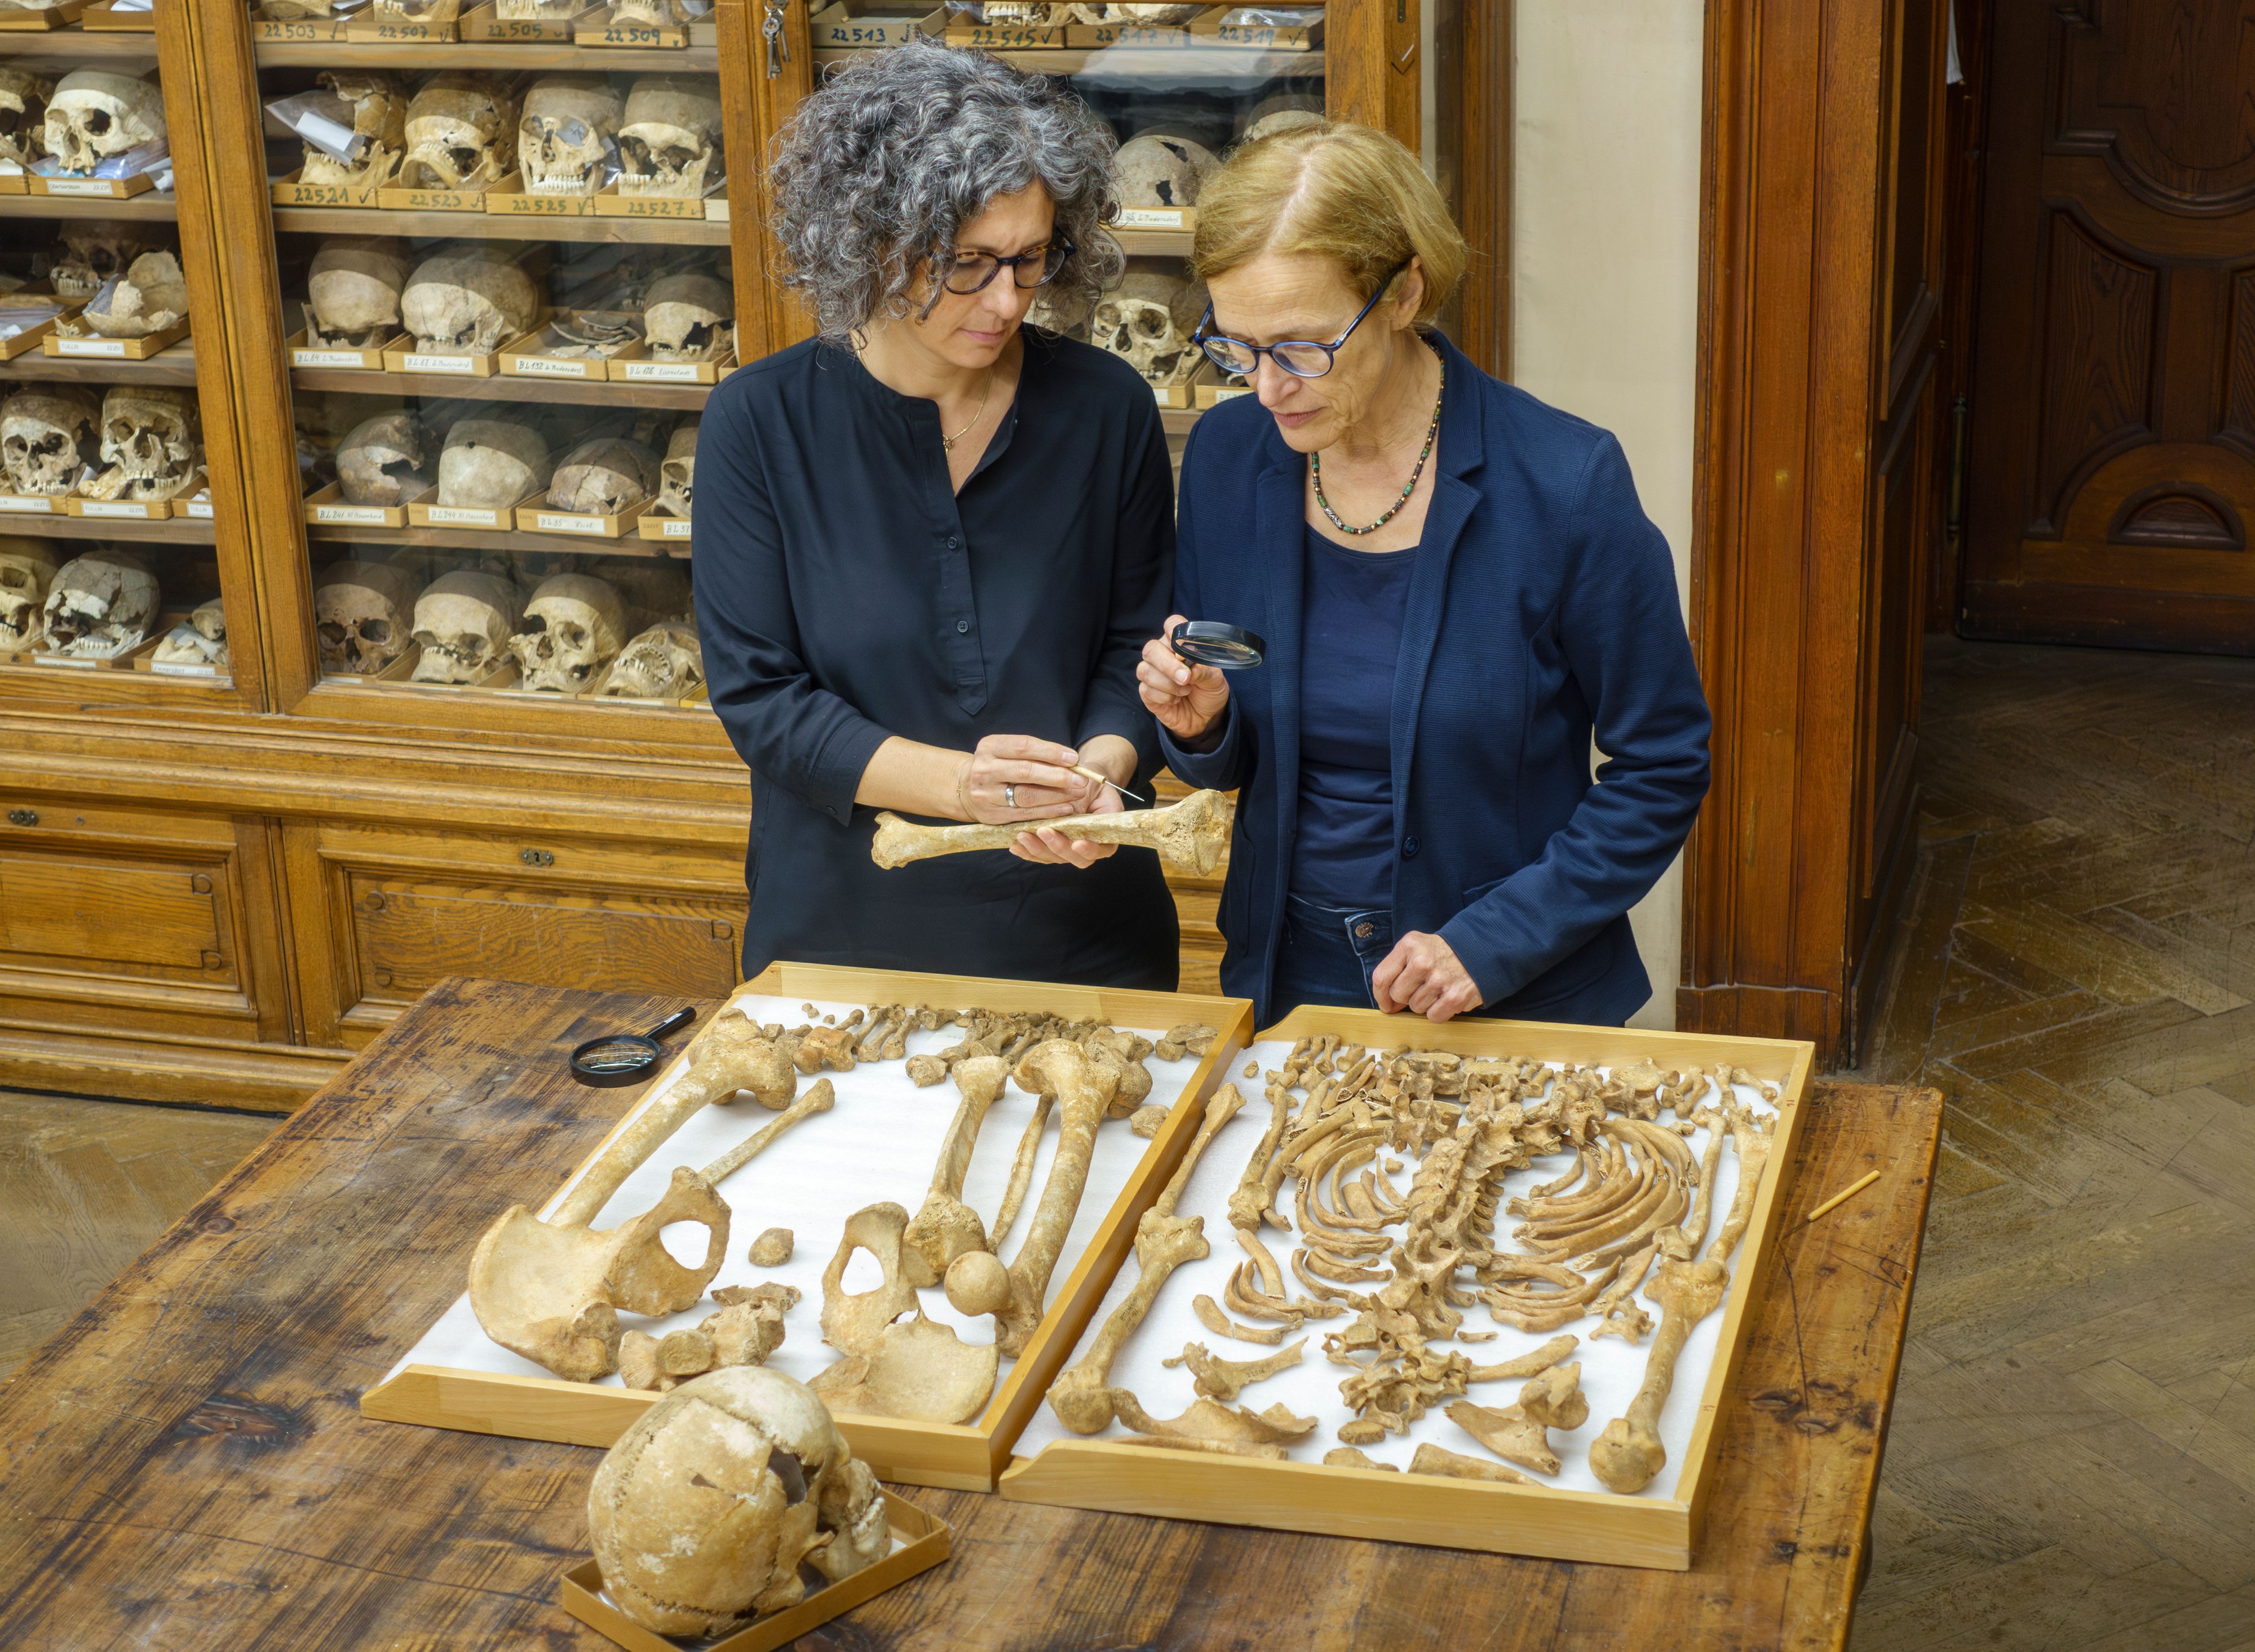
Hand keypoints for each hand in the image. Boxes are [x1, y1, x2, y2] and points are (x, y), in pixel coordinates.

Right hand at [955, 735, 1098, 824]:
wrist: (965, 788)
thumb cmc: (999, 766)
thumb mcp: (1007, 752)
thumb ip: (1034, 754)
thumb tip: (1072, 761)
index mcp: (989, 747)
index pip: (1024, 746)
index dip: (1051, 752)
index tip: (1074, 758)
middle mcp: (984, 770)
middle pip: (1025, 772)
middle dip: (1057, 776)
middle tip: (1081, 780)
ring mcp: (985, 794)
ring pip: (1026, 796)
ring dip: (1056, 796)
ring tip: (1077, 794)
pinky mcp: (992, 815)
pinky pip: (1024, 814)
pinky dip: (1048, 812)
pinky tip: (1065, 809)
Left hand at [1011, 779, 1122, 867]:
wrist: (1077, 781)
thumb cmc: (1089, 784)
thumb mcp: (1094, 789)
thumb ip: (1087, 802)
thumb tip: (1072, 811)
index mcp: (1104, 835)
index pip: (1102, 850)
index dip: (1090, 850)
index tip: (1078, 843)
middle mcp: (1086, 847)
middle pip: (1074, 858)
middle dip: (1057, 847)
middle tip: (1043, 831)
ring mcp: (1066, 849)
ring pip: (1053, 858)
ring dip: (1037, 849)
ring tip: (1023, 836)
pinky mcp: (1049, 847)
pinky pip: (1038, 854)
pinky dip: (1027, 851)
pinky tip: (1015, 845)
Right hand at [1137, 613, 1230, 743]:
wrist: (1206, 718)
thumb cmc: (1209, 691)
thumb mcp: (1215, 680)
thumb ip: (1204, 670)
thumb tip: (1192, 667)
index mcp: (1179, 644)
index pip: (1171, 625)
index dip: (1174, 631)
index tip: (1183, 649)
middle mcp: (1162, 655)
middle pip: (1151, 648)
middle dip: (1168, 665)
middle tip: (1186, 678)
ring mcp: (1152, 673)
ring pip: (1145, 670)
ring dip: (1168, 684)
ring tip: (1186, 691)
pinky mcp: (1147, 692)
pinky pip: (1146, 690)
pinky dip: (1164, 697)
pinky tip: (1176, 700)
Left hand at [1371, 931, 1483, 1021]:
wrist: (1479, 950)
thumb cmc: (1442, 952)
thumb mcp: (1416, 946)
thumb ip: (1396, 968)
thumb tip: (1387, 1003)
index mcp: (1409, 946)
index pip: (1381, 977)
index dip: (1380, 995)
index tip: (1386, 1003)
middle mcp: (1422, 961)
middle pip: (1398, 995)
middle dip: (1407, 996)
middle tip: (1422, 986)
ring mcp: (1439, 979)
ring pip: (1416, 1008)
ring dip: (1425, 1003)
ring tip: (1438, 988)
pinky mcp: (1454, 996)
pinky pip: (1433, 1017)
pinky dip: (1439, 1011)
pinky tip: (1446, 997)